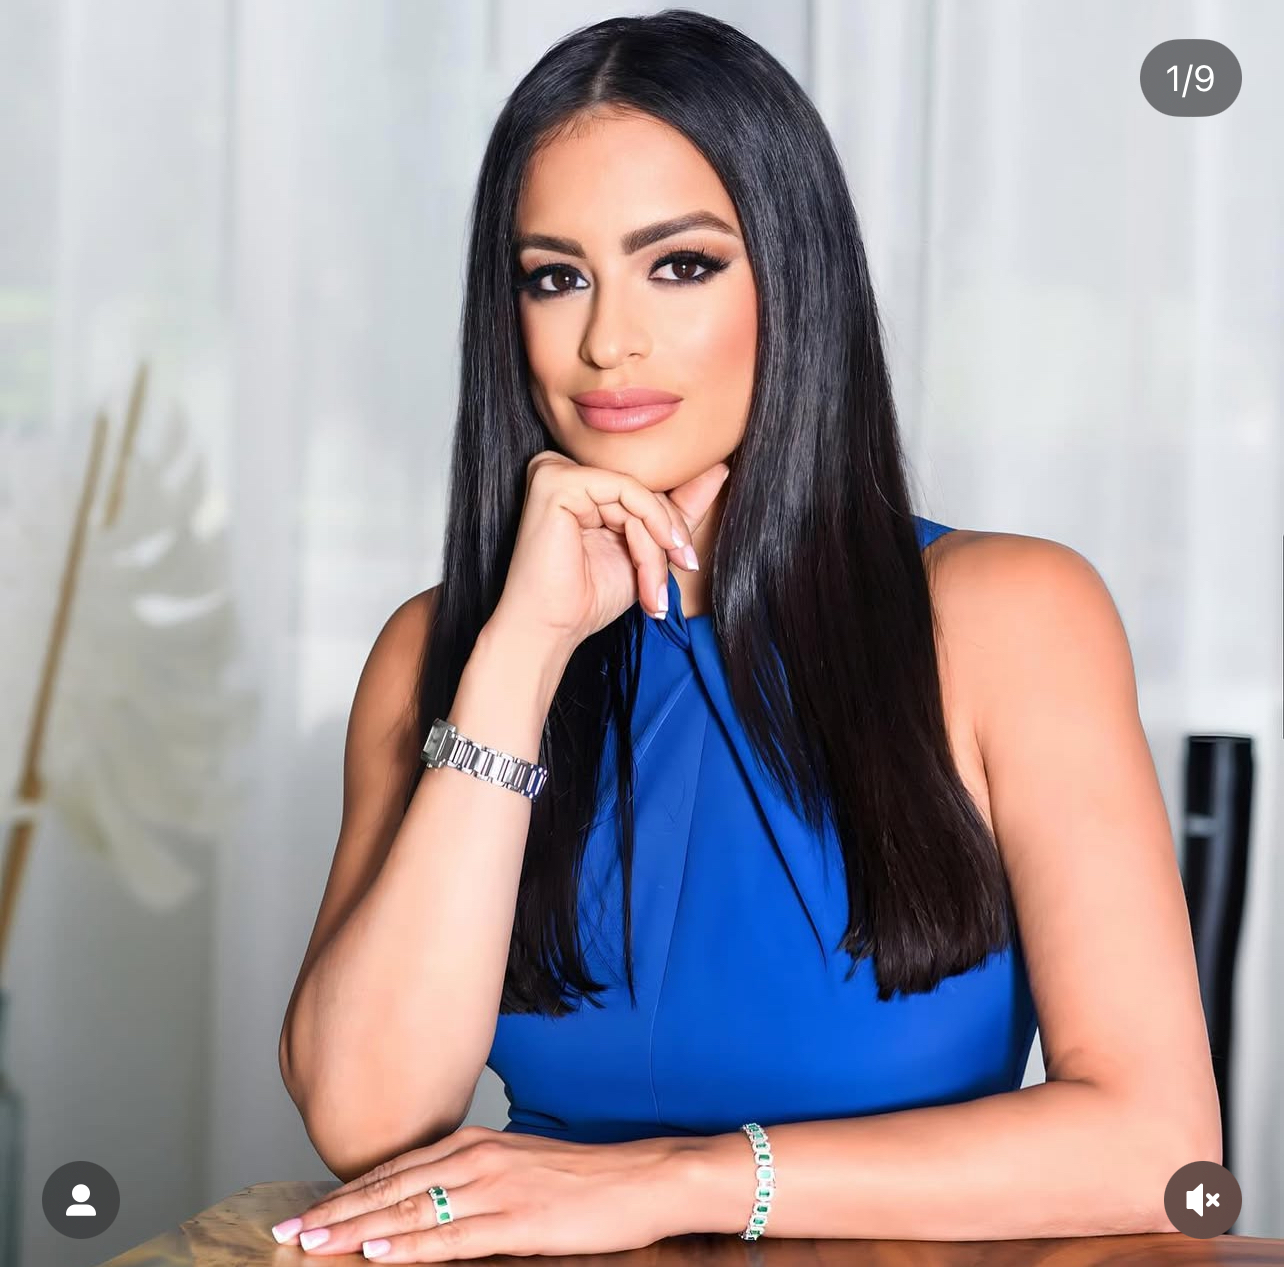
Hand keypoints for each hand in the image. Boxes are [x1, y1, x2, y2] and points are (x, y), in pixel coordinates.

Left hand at [271, 1124, 693, 1260]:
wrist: (637, 1179)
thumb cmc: (579, 1177)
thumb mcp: (515, 1166)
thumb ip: (468, 1179)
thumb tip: (422, 1202)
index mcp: (474, 1143)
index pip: (394, 1169)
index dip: (346, 1192)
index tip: (306, 1210)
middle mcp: (476, 1159)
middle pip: (391, 1188)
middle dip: (335, 1213)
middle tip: (288, 1230)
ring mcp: (495, 1189)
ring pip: (410, 1211)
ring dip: (356, 1231)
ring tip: (313, 1244)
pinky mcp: (517, 1221)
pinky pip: (451, 1237)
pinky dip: (410, 1246)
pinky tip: (378, 1253)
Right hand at [492, 452, 729, 652]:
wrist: (552, 630)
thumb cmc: (588, 597)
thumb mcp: (646, 550)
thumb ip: (677, 509)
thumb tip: (718, 469)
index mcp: (581, 485)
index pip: (644, 487)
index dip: (673, 524)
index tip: (688, 562)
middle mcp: (564, 470)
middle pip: (644, 489)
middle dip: (668, 538)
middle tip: (677, 576)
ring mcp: (556, 470)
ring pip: (638, 493)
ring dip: (657, 545)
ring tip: (654, 588)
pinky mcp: (555, 479)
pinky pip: (625, 489)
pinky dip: (647, 526)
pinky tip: (647, 563)